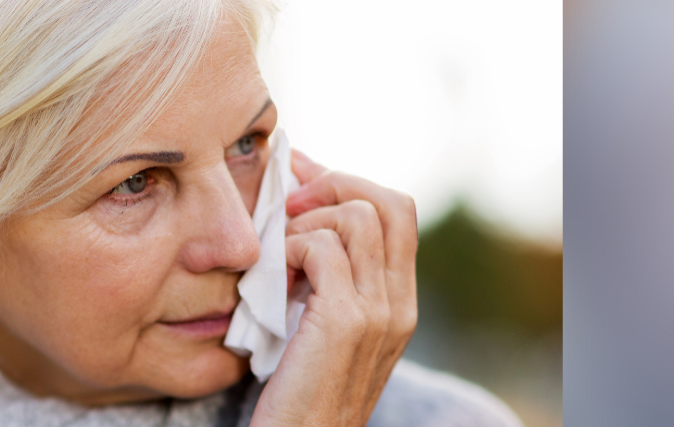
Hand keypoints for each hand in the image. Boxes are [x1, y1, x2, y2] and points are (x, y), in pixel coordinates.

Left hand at [250, 150, 418, 426]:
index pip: (397, 212)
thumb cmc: (296, 395)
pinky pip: (320, 247)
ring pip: (357, 215)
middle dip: (333, 185)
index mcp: (398, 302)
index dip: (348, 183)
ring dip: (306, 221)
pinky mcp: (346, 321)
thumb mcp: (321, 329)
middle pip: (391, 201)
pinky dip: (289, 248)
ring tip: (279, 256)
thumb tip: (298, 216)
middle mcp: (399, 304)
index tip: (300, 178)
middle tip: (288, 204)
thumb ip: (327, 282)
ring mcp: (378, 312)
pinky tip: (273, 282)